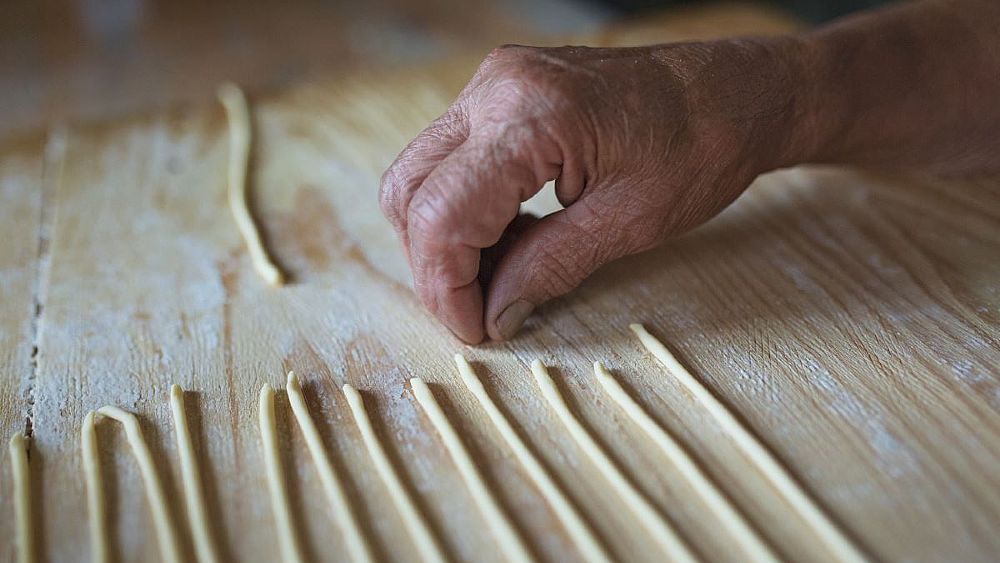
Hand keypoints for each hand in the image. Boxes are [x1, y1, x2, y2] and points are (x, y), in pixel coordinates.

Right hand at [380, 39, 804, 342]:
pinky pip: (448, 158)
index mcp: (532, 115)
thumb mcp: (629, 223)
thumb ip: (548, 268)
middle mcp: (497, 88)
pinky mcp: (500, 91)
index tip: (475, 329)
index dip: (446, 286)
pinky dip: (462, 208)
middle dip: (435, 266)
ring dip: (444, 238)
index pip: (442, 214)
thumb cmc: (702, 146)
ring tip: (499, 275)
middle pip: (410, 193)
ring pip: (419, 174)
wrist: (733, 89)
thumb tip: (493, 314)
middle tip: (480, 311)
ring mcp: (493, 82)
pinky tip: (508, 236)